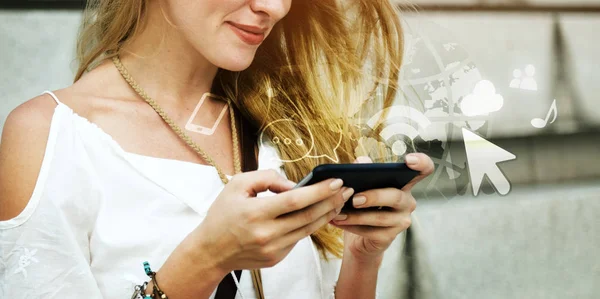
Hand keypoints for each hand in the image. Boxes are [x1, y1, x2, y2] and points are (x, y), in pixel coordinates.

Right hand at [184, 170, 353, 272]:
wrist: (210, 251)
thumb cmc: (223, 214)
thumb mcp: (237, 186)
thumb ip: (266, 178)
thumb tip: (294, 184)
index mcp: (255, 213)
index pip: (295, 201)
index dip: (318, 191)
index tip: (335, 181)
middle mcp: (266, 234)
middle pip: (308, 216)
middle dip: (331, 201)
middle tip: (346, 189)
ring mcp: (273, 249)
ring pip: (308, 230)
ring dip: (327, 214)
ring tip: (339, 200)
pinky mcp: (276, 258)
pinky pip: (298, 239)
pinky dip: (310, 226)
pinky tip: (319, 214)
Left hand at [331, 154, 433, 261]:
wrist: (358, 239)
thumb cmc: (362, 206)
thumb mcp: (361, 186)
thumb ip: (363, 171)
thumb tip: (361, 161)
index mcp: (403, 183)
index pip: (423, 170)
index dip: (421, 163)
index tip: (409, 160)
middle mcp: (407, 201)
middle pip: (396, 196)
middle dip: (374, 197)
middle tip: (354, 199)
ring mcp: (402, 221)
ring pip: (381, 217)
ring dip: (356, 216)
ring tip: (338, 213)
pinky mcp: (390, 237)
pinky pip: (371, 232)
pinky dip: (351, 226)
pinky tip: (336, 221)